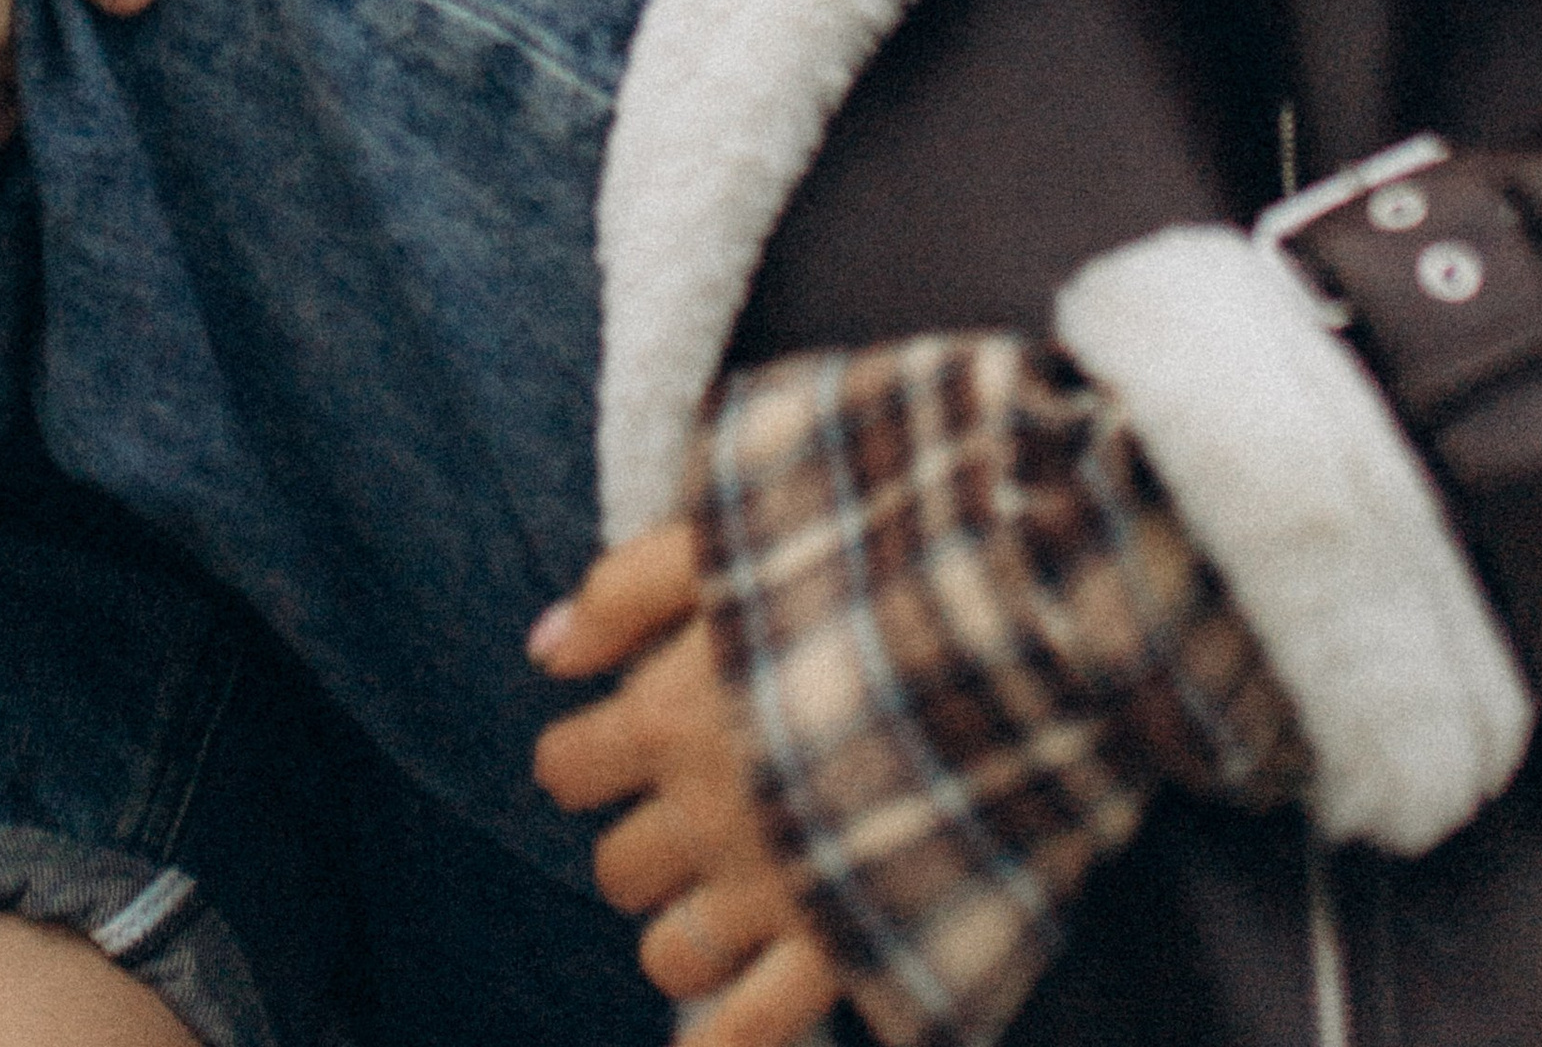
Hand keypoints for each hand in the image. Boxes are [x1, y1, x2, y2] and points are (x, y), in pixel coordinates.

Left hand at [531, 523, 849, 1046]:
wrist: (1000, 626)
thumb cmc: (862, 569)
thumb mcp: (730, 543)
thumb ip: (626, 591)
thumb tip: (541, 649)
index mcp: (664, 718)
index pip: (566, 771)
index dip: (588, 759)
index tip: (621, 745)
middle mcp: (700, 818)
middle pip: (619, 867)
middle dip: (648, 840)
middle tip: (702, 808)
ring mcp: (769, 893)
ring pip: (670, 954)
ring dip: (686, 930)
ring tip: (732, 896)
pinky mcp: (843, 942)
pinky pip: (755, 1030)